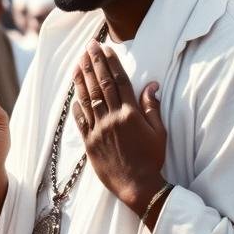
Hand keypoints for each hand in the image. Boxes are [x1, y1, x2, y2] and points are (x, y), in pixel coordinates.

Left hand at [71, 41, 166, 221]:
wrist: (137, 187)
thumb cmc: (151, 159)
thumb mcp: (159, 132)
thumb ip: (153, 107)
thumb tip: (152, 84)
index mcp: (131, 114)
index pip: (119, 81)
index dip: (112, 63)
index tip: (105, 48)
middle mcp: (113, 118)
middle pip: (102, 85)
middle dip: (94, 63)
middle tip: (88, 47)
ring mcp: (99, 130)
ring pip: (88, 99)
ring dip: (82, 79)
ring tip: (77, 63)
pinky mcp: (90, 143)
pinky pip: (80, 121)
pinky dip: (77, 107)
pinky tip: (74, 95)